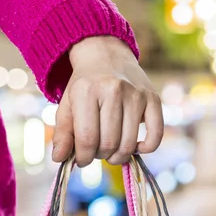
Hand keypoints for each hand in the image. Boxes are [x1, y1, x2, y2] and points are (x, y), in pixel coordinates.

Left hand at [52, 36, 162, 166]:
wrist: (107, 55)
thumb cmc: (85, 85)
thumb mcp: (67, 105)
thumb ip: (62, 133)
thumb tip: (59, 159)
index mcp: (86, 91)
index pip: (87, 138)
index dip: (83, 157)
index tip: (82, 160)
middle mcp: (114, 90)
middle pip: (109, 143)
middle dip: (100, 156)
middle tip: (97, 152)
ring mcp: (136, 94)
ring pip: (129, 143)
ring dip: (119, 156)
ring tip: (111, 151)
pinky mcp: (153, 98)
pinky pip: (155, 134)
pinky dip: (146, 148)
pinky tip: (136, 147)